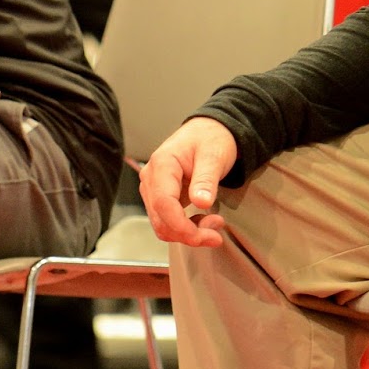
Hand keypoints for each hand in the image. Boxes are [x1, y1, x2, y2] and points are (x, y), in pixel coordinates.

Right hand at [139, 117, 238, 248]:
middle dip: (188, 234)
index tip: (205, 236)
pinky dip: (185, 229)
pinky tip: (204, 222)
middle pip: (161, 220)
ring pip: (162, 225)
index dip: (181, 226)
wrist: (208, 132)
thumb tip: (201, 202)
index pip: (163, 204)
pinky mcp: (160, 197)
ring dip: (187, 234)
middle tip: (217, 234)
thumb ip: (206, 179)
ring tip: (214, 225)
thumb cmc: (210, 139)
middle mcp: (151, 178)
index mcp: (162, 164)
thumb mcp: (214, 156)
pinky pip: (167, 221)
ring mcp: (154, 189)